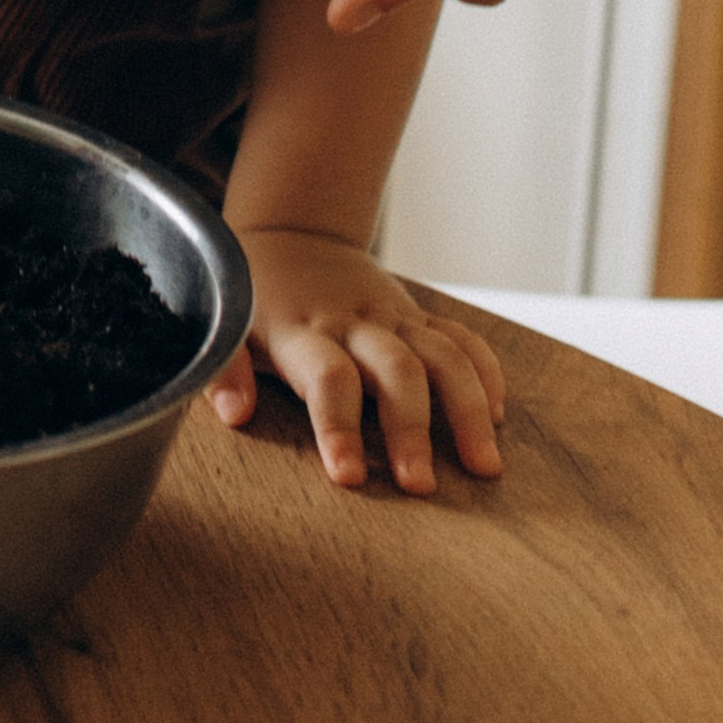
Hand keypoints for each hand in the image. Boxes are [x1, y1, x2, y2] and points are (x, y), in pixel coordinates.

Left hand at [211, 229, 505, 493]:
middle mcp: (355, 323)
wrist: (291, 236)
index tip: (348, 478)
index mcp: (302, 332)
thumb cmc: (254, 297)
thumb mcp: (227, 324)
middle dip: (412, 429)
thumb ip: (224, 369)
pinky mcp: (418, 316)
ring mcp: (394, 317)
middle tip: (421, 487)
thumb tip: (234, 414)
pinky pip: (462, 339)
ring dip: (468, 409)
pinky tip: (497, 417)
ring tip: (485, 467)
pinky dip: (486, 373)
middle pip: (396, 371)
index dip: (338, 426)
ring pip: (444, 355)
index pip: (327, 378)